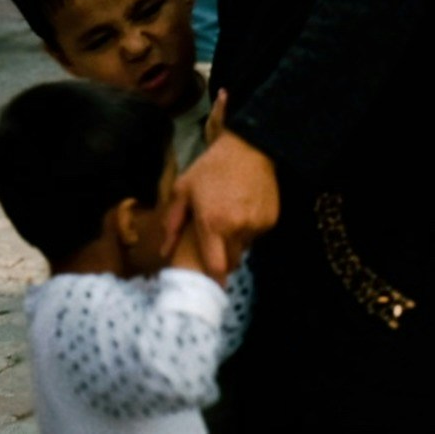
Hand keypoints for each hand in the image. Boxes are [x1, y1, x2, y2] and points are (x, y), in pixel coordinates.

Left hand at [165, 101, 276, 278]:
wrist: (248, 149)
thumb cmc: (210, 169)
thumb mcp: (183, 190)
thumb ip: (171, 223)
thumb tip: (164, 252)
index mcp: (212, 223)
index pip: (216, 266)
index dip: (213, 279)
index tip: (209, 286)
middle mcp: (237, 228)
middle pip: (231, 261)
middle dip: (221, 258)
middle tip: (214, 246)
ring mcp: (256, 225)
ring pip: (244, 248)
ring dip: (234, 242)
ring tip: (227, 218)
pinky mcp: (270, 221)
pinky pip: (256, 235)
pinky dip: (248, 230)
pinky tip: (242, 210)